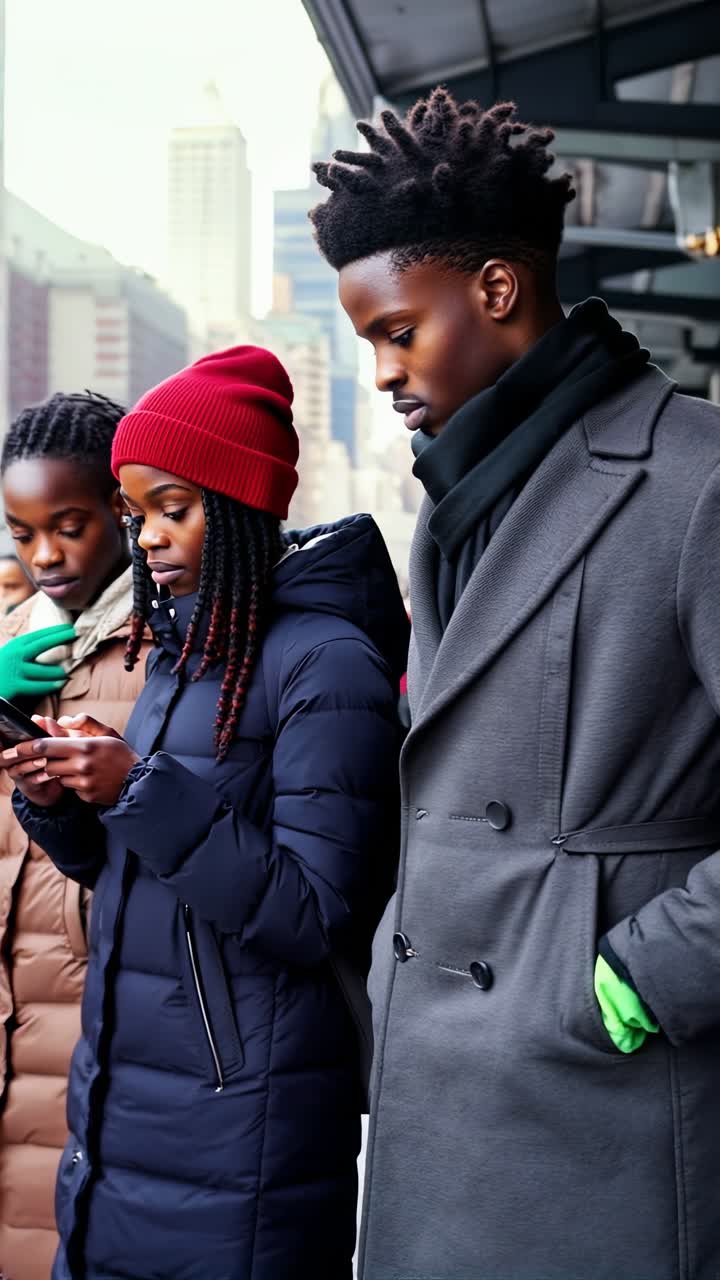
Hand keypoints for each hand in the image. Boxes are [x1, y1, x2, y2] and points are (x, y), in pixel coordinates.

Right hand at [0, 624, 75, 699]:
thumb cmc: (2, 670)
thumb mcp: (10, 655)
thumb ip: (25, 650)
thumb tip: (48, 643)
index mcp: (15, 645)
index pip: (38, 636)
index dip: (55, 631)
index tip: (70, 627)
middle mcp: (15, 655)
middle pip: (42, 644)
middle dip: (60, 638)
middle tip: (76, 634)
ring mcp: (15, 670)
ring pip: (43, 669)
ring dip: (58, 670)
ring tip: (68, 671)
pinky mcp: (15, 686)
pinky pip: (37, 686)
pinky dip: (50, 685)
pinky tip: (60, 683)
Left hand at [3, 725, 139, 805]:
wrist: (140, 781)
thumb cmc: (121, 754)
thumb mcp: (106, 733)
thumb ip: (82, 723)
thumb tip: (60, 720)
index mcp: (85, 746)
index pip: (46, 746)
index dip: (28, 746)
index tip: (16, 747)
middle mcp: (82, 765)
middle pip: (47, 763)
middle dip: (44, 760)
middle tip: (46, 757)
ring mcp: (83, 783)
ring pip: (57, 776)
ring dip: (61, 770)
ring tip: (78, 766)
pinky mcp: (86, 796)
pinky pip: (70, 787)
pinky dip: (73, 782)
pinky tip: (88, 778)